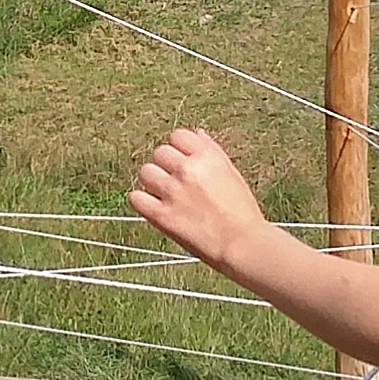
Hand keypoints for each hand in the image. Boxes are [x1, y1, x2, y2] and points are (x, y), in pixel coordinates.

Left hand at [128, 127, 271, 270]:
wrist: (242, 245)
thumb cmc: (241, 212)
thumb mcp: (231, 174)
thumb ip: (212, 151)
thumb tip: (198, 134)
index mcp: (208, 157)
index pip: (178, 136)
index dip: (179, 150)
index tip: (184, 163)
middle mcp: (188, 170)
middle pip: (160, 153)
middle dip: (166, 166)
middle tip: (177, 184)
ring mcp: (173, 192)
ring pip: (146, 172)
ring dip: (153, 182)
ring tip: (166, 196)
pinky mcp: (161, 215)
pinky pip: (136, 198)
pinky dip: (142, 202)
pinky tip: (154, 208)